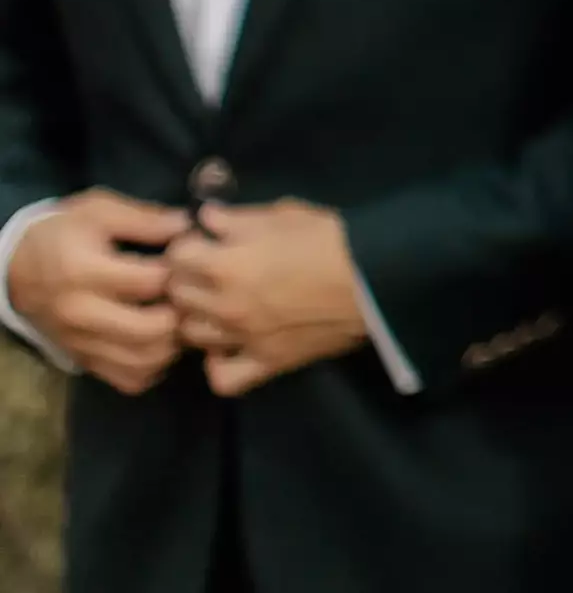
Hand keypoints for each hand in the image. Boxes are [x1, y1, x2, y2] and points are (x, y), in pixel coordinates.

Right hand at [5, 191, 187, 393]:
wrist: (16, 270)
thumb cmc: (63, 234)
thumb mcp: (97, 210)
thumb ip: (143, 219)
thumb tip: (187, 226)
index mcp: (84, 272)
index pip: (151, 282)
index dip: (182, 271)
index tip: (191, 260)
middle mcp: (81, 313)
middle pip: (150, 330)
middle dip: (182, 312)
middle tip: (191, 295)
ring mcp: (81, 342)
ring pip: (143, 361)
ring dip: (173, 342)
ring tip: (179, 317)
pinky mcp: (84, 360)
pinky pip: (129, 379)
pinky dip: (154, 365)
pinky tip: (160, 340)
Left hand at [164, 200, 367, 397]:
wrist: (377, 280)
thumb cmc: (333, 239)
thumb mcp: (286, 214)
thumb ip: (239, 218)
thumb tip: (206, 219)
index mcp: (225, 264)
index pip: (176, 255)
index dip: (189, 243)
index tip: (207, 241)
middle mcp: (222, 305)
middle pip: (176, 295)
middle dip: (188, 278)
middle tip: (210, 270)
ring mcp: (241, 339)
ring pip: (190, 334)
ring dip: (199, 317)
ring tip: (219, 306)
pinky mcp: (265, 363)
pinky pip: (222, 378)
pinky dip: (218, 364)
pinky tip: (229, 347)